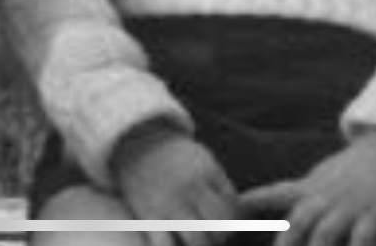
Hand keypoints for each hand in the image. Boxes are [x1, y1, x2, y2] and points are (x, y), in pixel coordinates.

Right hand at [111, 122, 240, 245]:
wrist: (134, 141)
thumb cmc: (175, 155)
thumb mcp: (203, 160)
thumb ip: (221, 184)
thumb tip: (241, 216)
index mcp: (206, 172)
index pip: (233, 208)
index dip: (235, 221)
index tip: (227, 223)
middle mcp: (189, 188)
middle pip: (220, 227)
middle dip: (221, 236)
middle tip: (214, 235)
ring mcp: (168, 203)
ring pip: (197, 241)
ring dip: (201, 245)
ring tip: (197, 240)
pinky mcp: (148, 216)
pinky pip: (164, 245)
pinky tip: (175, 243)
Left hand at [239, 127, 375, 245]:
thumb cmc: (347, 170)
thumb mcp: (314, 179)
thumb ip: (288, 196)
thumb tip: (248, 204)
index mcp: (307, 190)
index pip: (273, 195)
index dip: (251, 205)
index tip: (229, 218)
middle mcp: (324, 198)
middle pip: (297, 224)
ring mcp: (349, 207)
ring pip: (325, 234)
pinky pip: (363, 238)